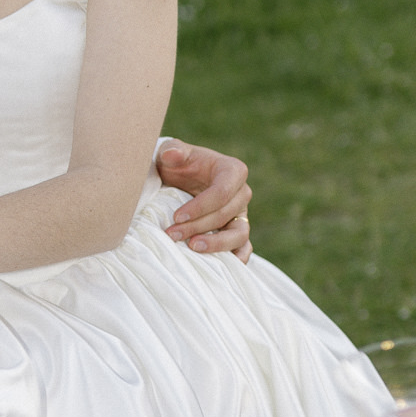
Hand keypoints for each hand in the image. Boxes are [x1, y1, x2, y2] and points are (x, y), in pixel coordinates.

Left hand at [157, 142, 252, 260]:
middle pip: (225, 214)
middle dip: (198, 226)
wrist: (179, 180)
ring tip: (192, 248)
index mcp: (232, 171)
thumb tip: (172, 154)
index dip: (200, 206)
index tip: (176, 216)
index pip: (222, 192)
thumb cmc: (177, 164)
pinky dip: (236, 259)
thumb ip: (172, 150)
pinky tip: (217, 266)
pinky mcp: (237, 231)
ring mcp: (241, 215)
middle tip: (172, 234)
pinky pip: (244, 248)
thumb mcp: (172, 152)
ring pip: (238, 234)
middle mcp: (242, 193)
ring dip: (216, 245)